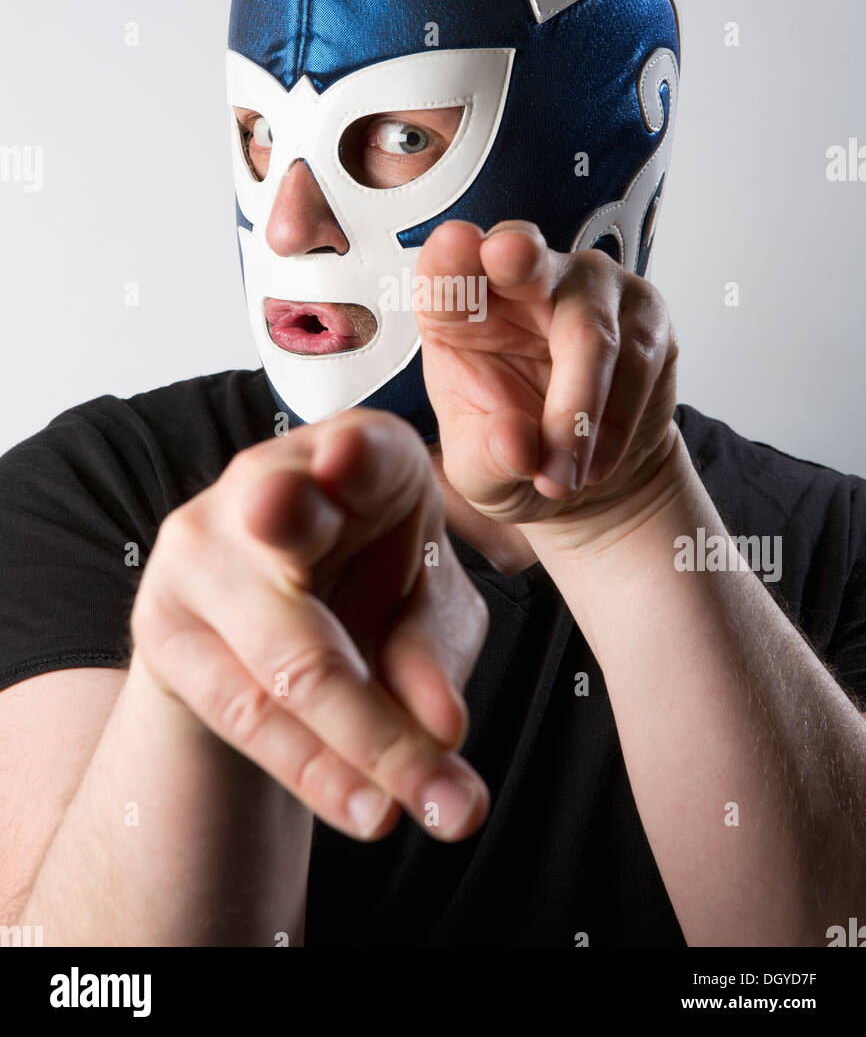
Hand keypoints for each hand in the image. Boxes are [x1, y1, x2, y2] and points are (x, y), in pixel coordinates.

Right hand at [131, 409, 489, 841]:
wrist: (262, 617)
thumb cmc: (370, 584)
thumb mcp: (429, 605)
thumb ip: (435, 648)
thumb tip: (439, 728)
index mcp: (358, 453)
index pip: (365, 451)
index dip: (355, 457)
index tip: (351, 459)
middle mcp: (266, 481)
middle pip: (313, 593)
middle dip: (365, 668)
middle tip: (440, 761)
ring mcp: (199, 548)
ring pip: (285, 664)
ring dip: (363, 750)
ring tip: (429, 810)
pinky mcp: (160, 624)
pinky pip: (245, 711)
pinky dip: (315, 770)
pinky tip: (367, 806)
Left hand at [414, 220, 678, 533]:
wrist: (589, 479)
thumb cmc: (518, 453)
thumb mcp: (481, 474)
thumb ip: (486, 458)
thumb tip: (516, 444)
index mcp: (460, 308)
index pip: (446, 268)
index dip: (449, 255)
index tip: (453, 244)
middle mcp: (523, 283)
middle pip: (521, 254)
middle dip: (518, 254)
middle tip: (507, 254)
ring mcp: (589, 289)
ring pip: (591, 331)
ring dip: (579, 413)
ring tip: (562, 476)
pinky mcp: (644, 314)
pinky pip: (637, 361)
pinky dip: (615, 423)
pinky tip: (596, 460)